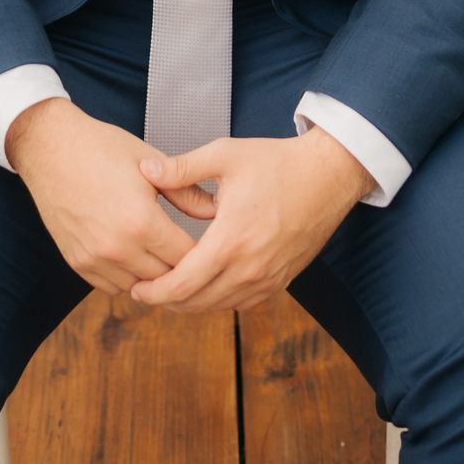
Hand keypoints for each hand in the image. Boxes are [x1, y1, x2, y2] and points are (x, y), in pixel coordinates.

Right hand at [5, 98, 194, 293]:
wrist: (51, 147)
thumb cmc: (102, 148)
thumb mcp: (150, 164)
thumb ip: (186, 192)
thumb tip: (216, 210)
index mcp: (141, 221)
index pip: (187, 257)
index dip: (205, 252)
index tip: (212, 245)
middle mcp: (117, 247)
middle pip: (166, 278)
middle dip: (182, 267)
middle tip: (192, 253)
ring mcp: (95, 258)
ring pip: (139, 287)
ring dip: (153, 275)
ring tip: (162, 254)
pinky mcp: (78, 263)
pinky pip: (112, 286)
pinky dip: (127, 276)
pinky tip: (133, 254)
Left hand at [128, 126, 374, 313]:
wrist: (327, 176)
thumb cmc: (277, 162)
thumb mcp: (225, 155)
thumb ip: (181, 167)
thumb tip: (146, 171)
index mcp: (230, 240)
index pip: (182, 284)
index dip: (154, 291)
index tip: (136, 288)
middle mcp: (249, 268)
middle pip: (196, 303)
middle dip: (166, 302)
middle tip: (145, 292)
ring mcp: (267, 278)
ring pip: (219, 307)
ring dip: (191, 304)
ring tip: (170, 291)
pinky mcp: (281, 280)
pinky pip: (241, 303)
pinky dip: (218, 301)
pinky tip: (205, 287)